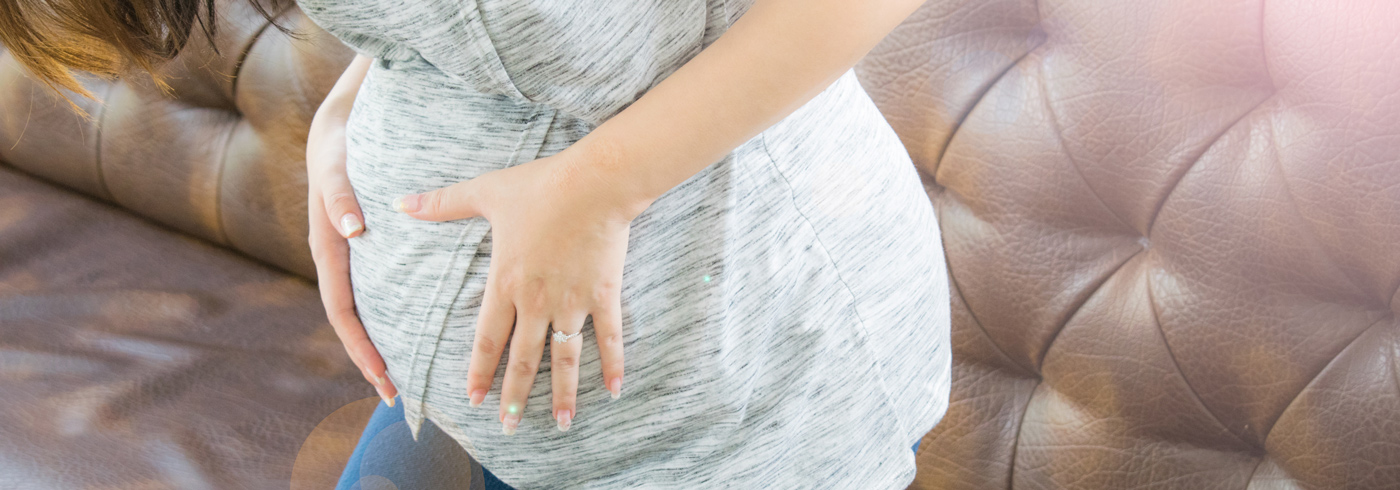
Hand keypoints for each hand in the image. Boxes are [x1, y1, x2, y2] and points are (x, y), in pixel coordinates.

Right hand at [306, 95, 398, 406]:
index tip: (381, 373)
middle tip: (396, 396)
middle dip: (371, 361)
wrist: (334, 129)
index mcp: (328, 251)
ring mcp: (352, 258)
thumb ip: (339, 198)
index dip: (359, 346)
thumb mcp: (335, 169)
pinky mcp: (367, 251)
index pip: (343, 311)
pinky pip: (377, 291)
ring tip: (404, 379)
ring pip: (365, 311)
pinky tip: (414, 331)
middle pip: (354, 323)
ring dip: (382, 345)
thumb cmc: (337, 149)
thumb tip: (353, 231)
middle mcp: (339, 260)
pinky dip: (392, 316)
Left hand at [393, 141, 645, 434]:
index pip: (487, 340)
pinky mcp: (603, 295)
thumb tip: (402, 202)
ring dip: (563, 394)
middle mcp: (538, 302)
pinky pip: (608, 338)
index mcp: (506, 283)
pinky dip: (612, 365)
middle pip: (524, 360)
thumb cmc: (541, 185)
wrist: (596, 182)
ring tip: (563, 423)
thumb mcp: (486, 192)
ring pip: (565, 359)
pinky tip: (613, 391)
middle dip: (515, 397)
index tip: (474, 399)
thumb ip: (443, 203)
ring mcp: (573, 302)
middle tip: (510, 427)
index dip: (480, 372)